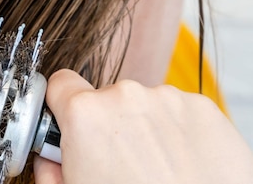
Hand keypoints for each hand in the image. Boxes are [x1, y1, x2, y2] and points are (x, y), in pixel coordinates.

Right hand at [33, 69, 252, 183]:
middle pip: (107, 98)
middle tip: (121, 165)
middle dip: (111, 125)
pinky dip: (178, 132)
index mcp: (85, 115)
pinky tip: (182, 164)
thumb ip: (50, 168)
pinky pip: (179, 111)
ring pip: (145, 105)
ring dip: (146, 128)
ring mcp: (167, 98)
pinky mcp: (203, 108)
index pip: (60, 83)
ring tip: (158, 170)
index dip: (62, 105)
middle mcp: (125, 96)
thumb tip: (50, 155)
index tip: (71, 122)